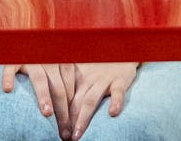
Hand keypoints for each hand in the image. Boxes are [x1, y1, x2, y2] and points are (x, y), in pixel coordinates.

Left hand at [3, 61, 137, 139]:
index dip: (60, 117)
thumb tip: (56, 107)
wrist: (123, 48)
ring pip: (92, 100)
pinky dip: (116, 101)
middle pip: (75, 103)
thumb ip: (74, 87)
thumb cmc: (101, 66)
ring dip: (83, 117)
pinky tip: (112, 113)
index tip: (56, 132)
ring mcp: (104, 80)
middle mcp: (89, 80)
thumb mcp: (85, 73)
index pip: (66, 101)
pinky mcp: (120, 80)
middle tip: (63, 138)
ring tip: (77, 133)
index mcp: (78, 80)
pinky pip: (118, 91)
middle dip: (68, 122)